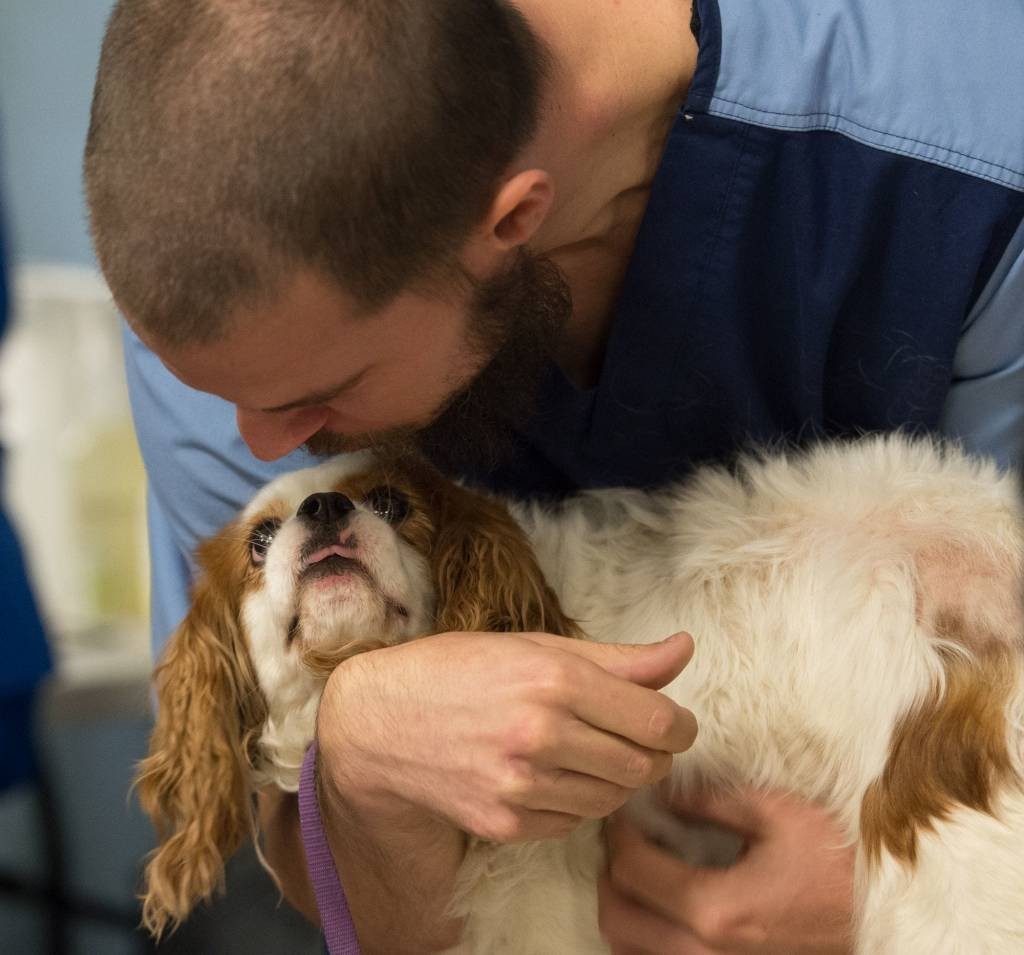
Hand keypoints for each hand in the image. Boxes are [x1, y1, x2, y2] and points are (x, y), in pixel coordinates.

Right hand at [316, 631, 697, 841]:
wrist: (380, 722)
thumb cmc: (459, 670)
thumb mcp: (536, 646)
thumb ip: (617, 657)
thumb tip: (684, 648)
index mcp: (554, 680)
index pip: (658, 721)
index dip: (680, 725)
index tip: (674, 722)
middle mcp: (540, 735)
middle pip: (644, 766)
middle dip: (654, 754)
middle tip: (635, 737)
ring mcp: (520, 786)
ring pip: (613, 799)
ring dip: (617, 779)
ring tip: (591, 751)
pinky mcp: (505, 825)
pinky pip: (574, 822)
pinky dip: (578, 801)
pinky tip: (554, 774)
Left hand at [599, 788, 854, 953]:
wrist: (885, 916)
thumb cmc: (841, 865)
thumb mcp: (777, 815)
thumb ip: (711, 803)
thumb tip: (665, 795)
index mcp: (715, 910)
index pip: (632, 871)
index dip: (618, 833)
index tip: (624, 809)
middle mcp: (704, 954)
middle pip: (617, 917)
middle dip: (610, 871)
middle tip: (623, 837)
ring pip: (629, 950)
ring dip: (622, 907)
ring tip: (639, 870)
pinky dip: (643, 938)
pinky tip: (661, 907)